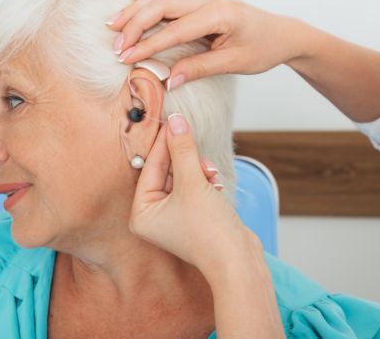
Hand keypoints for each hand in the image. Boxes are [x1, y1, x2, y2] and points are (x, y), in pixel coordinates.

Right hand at [107, 0, 310, 89]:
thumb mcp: (234, 64)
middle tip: (116, 46)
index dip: (149, 44)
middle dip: (136, 25)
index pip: (176, 29)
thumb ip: (200, 68)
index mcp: (222, 14)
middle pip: (163, 6)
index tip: (127, 57)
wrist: (281, 34)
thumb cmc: (263, 48)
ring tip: (113, 24)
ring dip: (136, 10)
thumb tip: (168, 81)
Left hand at [129, 113, 259, 274]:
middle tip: (195, 145)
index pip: (150, 166)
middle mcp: (153, 216)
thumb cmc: (209, 230)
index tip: (173, 119)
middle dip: (185, 160)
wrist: (237, 260)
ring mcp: (173, 216)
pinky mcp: (193, 215)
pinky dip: (204, 181)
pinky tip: (215, 184)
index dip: (164, 142)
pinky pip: (194, 186)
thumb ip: (183, 149)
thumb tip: (175, 121)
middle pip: (165, 170)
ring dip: (198, 169)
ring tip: (210, 175)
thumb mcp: (193, 182)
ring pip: (182, 176)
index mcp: (141, 213)